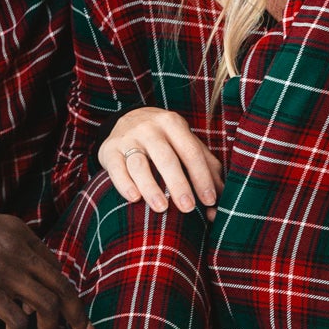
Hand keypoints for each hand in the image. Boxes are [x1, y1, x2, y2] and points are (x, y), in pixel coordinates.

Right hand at [0, 196, 93, 328]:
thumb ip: (4, 253)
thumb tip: (21, 290)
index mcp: (18, 232)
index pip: (54, 266)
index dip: (65, 292)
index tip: (70, 313)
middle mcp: (17, 248)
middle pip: (63, 286)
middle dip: (78, 315)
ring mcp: (3, 268)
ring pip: (47, 306)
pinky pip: (16, 320)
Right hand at [99, 108, 222, 218]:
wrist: (128, 119)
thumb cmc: (166, 140)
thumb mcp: (186, 143)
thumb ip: (206, 166)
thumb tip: (220, 198)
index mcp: (173, 124)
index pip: (191, 152)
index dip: (201, 177)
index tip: (209, 200)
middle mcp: (150, 128)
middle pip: (166, 158)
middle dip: (178, 185)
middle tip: (188, 208)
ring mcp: (128, 138)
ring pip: (139, 164)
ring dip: (151, 187)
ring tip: (161, 208)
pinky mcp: (109, 150)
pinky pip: (116, 168)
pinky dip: (124, 184)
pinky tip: (134, 198)